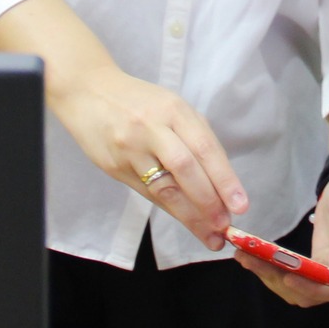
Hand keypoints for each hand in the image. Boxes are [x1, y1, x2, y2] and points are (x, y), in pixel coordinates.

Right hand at [47, 60, 248, 250]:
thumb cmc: (140, 102)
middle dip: (209, 203)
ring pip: (164, 188)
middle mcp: (152, 128)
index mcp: (174, 109)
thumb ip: (195, 137)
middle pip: (185, 170)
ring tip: (210, 235)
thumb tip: (222, 183)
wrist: (88, 92)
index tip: (240, 205)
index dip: (224, 180)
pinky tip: (184, 219)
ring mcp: (130, 149)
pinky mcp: (114, 167)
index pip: (204, 148)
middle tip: (225, 227)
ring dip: (191, 216)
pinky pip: (146, 193)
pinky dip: (169, 208)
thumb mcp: (172, 107)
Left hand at [234, 168, 328, 306]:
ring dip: (269, 276)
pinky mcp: (313, 266)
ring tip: (244, 255)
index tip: (288, 276)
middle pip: (311, 294)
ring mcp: (327, 273)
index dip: (314, 289)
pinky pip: (291, 276)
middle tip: (252, 260)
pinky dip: (270, 270)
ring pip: (296, 289)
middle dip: (279, 281)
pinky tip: (251, 255)